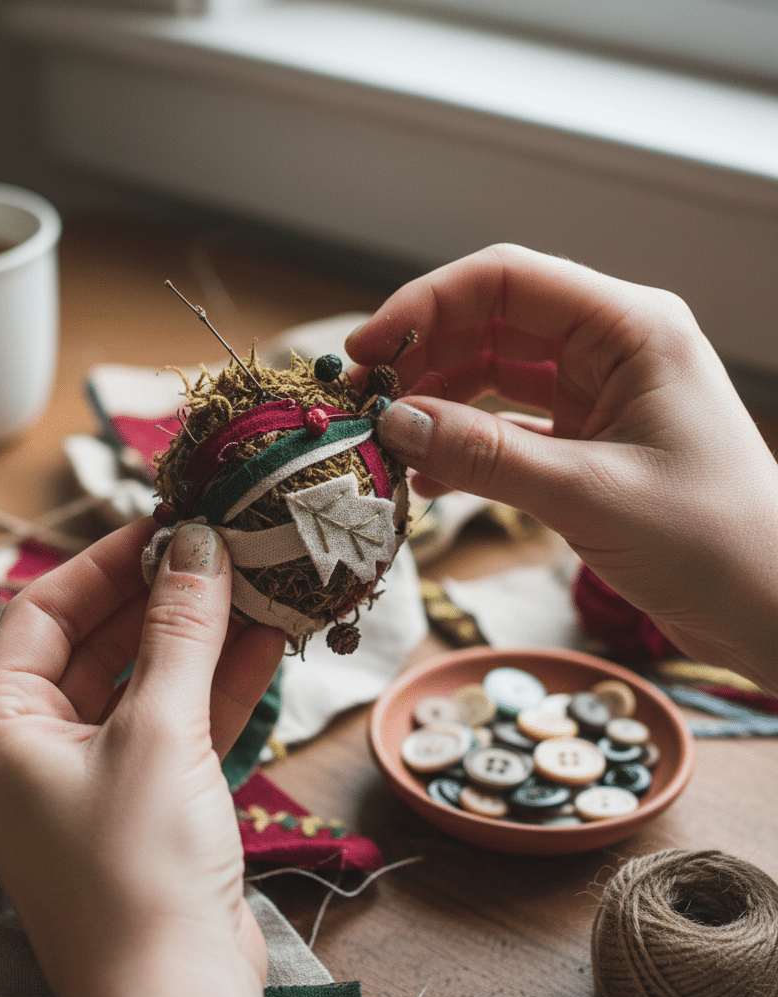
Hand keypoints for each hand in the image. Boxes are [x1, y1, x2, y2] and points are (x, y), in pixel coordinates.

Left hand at [0, 520, 283, 996]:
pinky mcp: (146, 801)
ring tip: (256, 578)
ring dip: (202, 634)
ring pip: (148, 679)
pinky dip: (220, 682)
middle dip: (163, 594)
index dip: (105, 560)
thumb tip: (197, 545)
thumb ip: (179, 630)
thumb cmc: (137, 869)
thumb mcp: (158, 730)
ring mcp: (93, 775)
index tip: (164, 521)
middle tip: (220, 544)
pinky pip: (179, 721)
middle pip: (100, 640)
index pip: (43, 610)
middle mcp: (34, 746)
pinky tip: (269, 635)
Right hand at [346, 243, 777, 691]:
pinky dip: (465, 446)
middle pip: (492, 323)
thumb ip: (484, 455)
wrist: (774, 609)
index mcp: (630, 328)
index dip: (426, 304)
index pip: (507, 281)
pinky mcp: (588, 441)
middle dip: (424, 356)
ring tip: (391, 444)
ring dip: (438, 404)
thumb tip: (394, 423)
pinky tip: (431, 481)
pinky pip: (508, 426)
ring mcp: (599, 395)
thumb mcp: (588, 493)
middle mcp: (612, 347)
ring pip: (493, 375)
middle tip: (366, 402)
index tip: (367, 350)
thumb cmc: (713, 542)